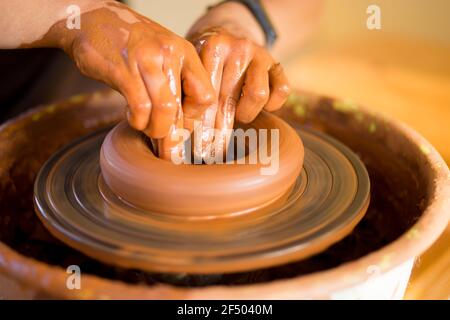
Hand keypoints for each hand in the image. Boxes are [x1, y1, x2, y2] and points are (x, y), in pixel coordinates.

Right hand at [56, 2, 214, 157]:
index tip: (181, 123)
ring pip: (164, 110)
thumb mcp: (162, 54)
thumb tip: (181, 124)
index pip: (205, 96)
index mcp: (184, 52)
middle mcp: (169, 54)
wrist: (92, 18)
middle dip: (172, 136)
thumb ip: (175, 82)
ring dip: (155, 130)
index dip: (194, 118)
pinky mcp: (123, 70)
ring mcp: (146, 60)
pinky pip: (139, 107)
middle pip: (181, 109)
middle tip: (166, 148)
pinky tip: (132, 117)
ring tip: (147, 128)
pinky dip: (137, 121)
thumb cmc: (129, 43)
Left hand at [187, 18, 289, 158]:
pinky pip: (282, 91)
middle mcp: (237, 48)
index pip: (206, 96)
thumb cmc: (206, 59)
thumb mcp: (194, 67)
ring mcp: (260, 55)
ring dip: (245, 113)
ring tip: (237, 116)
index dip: (199, 126)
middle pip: (227, 101)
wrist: (230, 30)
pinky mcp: (277, 64)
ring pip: (257, 96)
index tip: (193, 148)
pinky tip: (261, 107)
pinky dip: (273, 104)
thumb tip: (182, 137)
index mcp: (212, 48)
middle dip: (216, 133)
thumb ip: (190, 93)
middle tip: (208, 155)